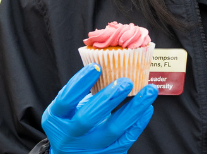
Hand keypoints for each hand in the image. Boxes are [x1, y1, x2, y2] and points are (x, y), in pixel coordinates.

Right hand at [42, 64, 157, 153]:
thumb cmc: (71, 122)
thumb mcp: (68, 108)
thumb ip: (82, 90)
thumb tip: (108, 61)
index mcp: (56, 119)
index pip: (66, 100)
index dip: (80, 83)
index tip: (96, 66)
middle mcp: (70, 136)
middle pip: (88, 118)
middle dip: (108, 99)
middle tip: (126, 81)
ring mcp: (89, 148)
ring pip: (113, 130)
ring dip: (133, 109)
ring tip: (150, 90)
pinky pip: (126, 139)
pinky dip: (138, 123)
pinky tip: (147, 108)